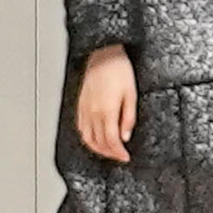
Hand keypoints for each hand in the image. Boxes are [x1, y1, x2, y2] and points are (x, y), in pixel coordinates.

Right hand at [74, 46, 137, 164]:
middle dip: (110, 153)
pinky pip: (80, 127)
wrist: (104, 55)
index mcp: (106, 111)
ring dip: (97, 149)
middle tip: (119, 156)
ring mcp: (85, 109)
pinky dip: (87, 137)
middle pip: (99, 142)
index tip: (125, 157)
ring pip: (87, 138)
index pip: (111, 141)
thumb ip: (128, 118)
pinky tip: (94, 138)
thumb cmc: (119, 70)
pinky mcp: (80, 105)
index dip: (118, 153)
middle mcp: (93, 113)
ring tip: (107, 151)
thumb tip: (125, 136)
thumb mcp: (131, 95)